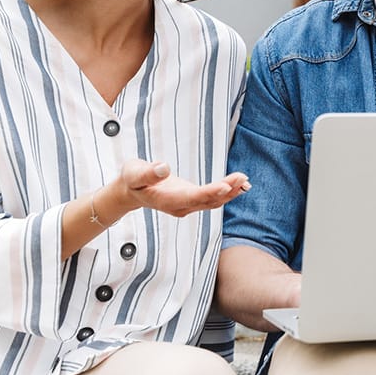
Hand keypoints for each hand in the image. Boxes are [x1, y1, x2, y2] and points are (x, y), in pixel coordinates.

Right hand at [116, 159, 251, 217]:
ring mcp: (187, 205)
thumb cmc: (131, 180)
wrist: (131, 191)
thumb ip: (147, 173)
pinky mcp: (192, 200)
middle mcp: (180, 206)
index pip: (191, 198)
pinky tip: (240, 185)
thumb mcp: (133, 173)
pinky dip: (227, 192)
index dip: (209, 193)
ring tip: (245, 180)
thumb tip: (164, 168)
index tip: (225, 186)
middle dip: (226, 190)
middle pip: (207, 201)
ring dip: (230, 192)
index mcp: (166, 201)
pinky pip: (212, 199)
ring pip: (212, 201)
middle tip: (242, 178)